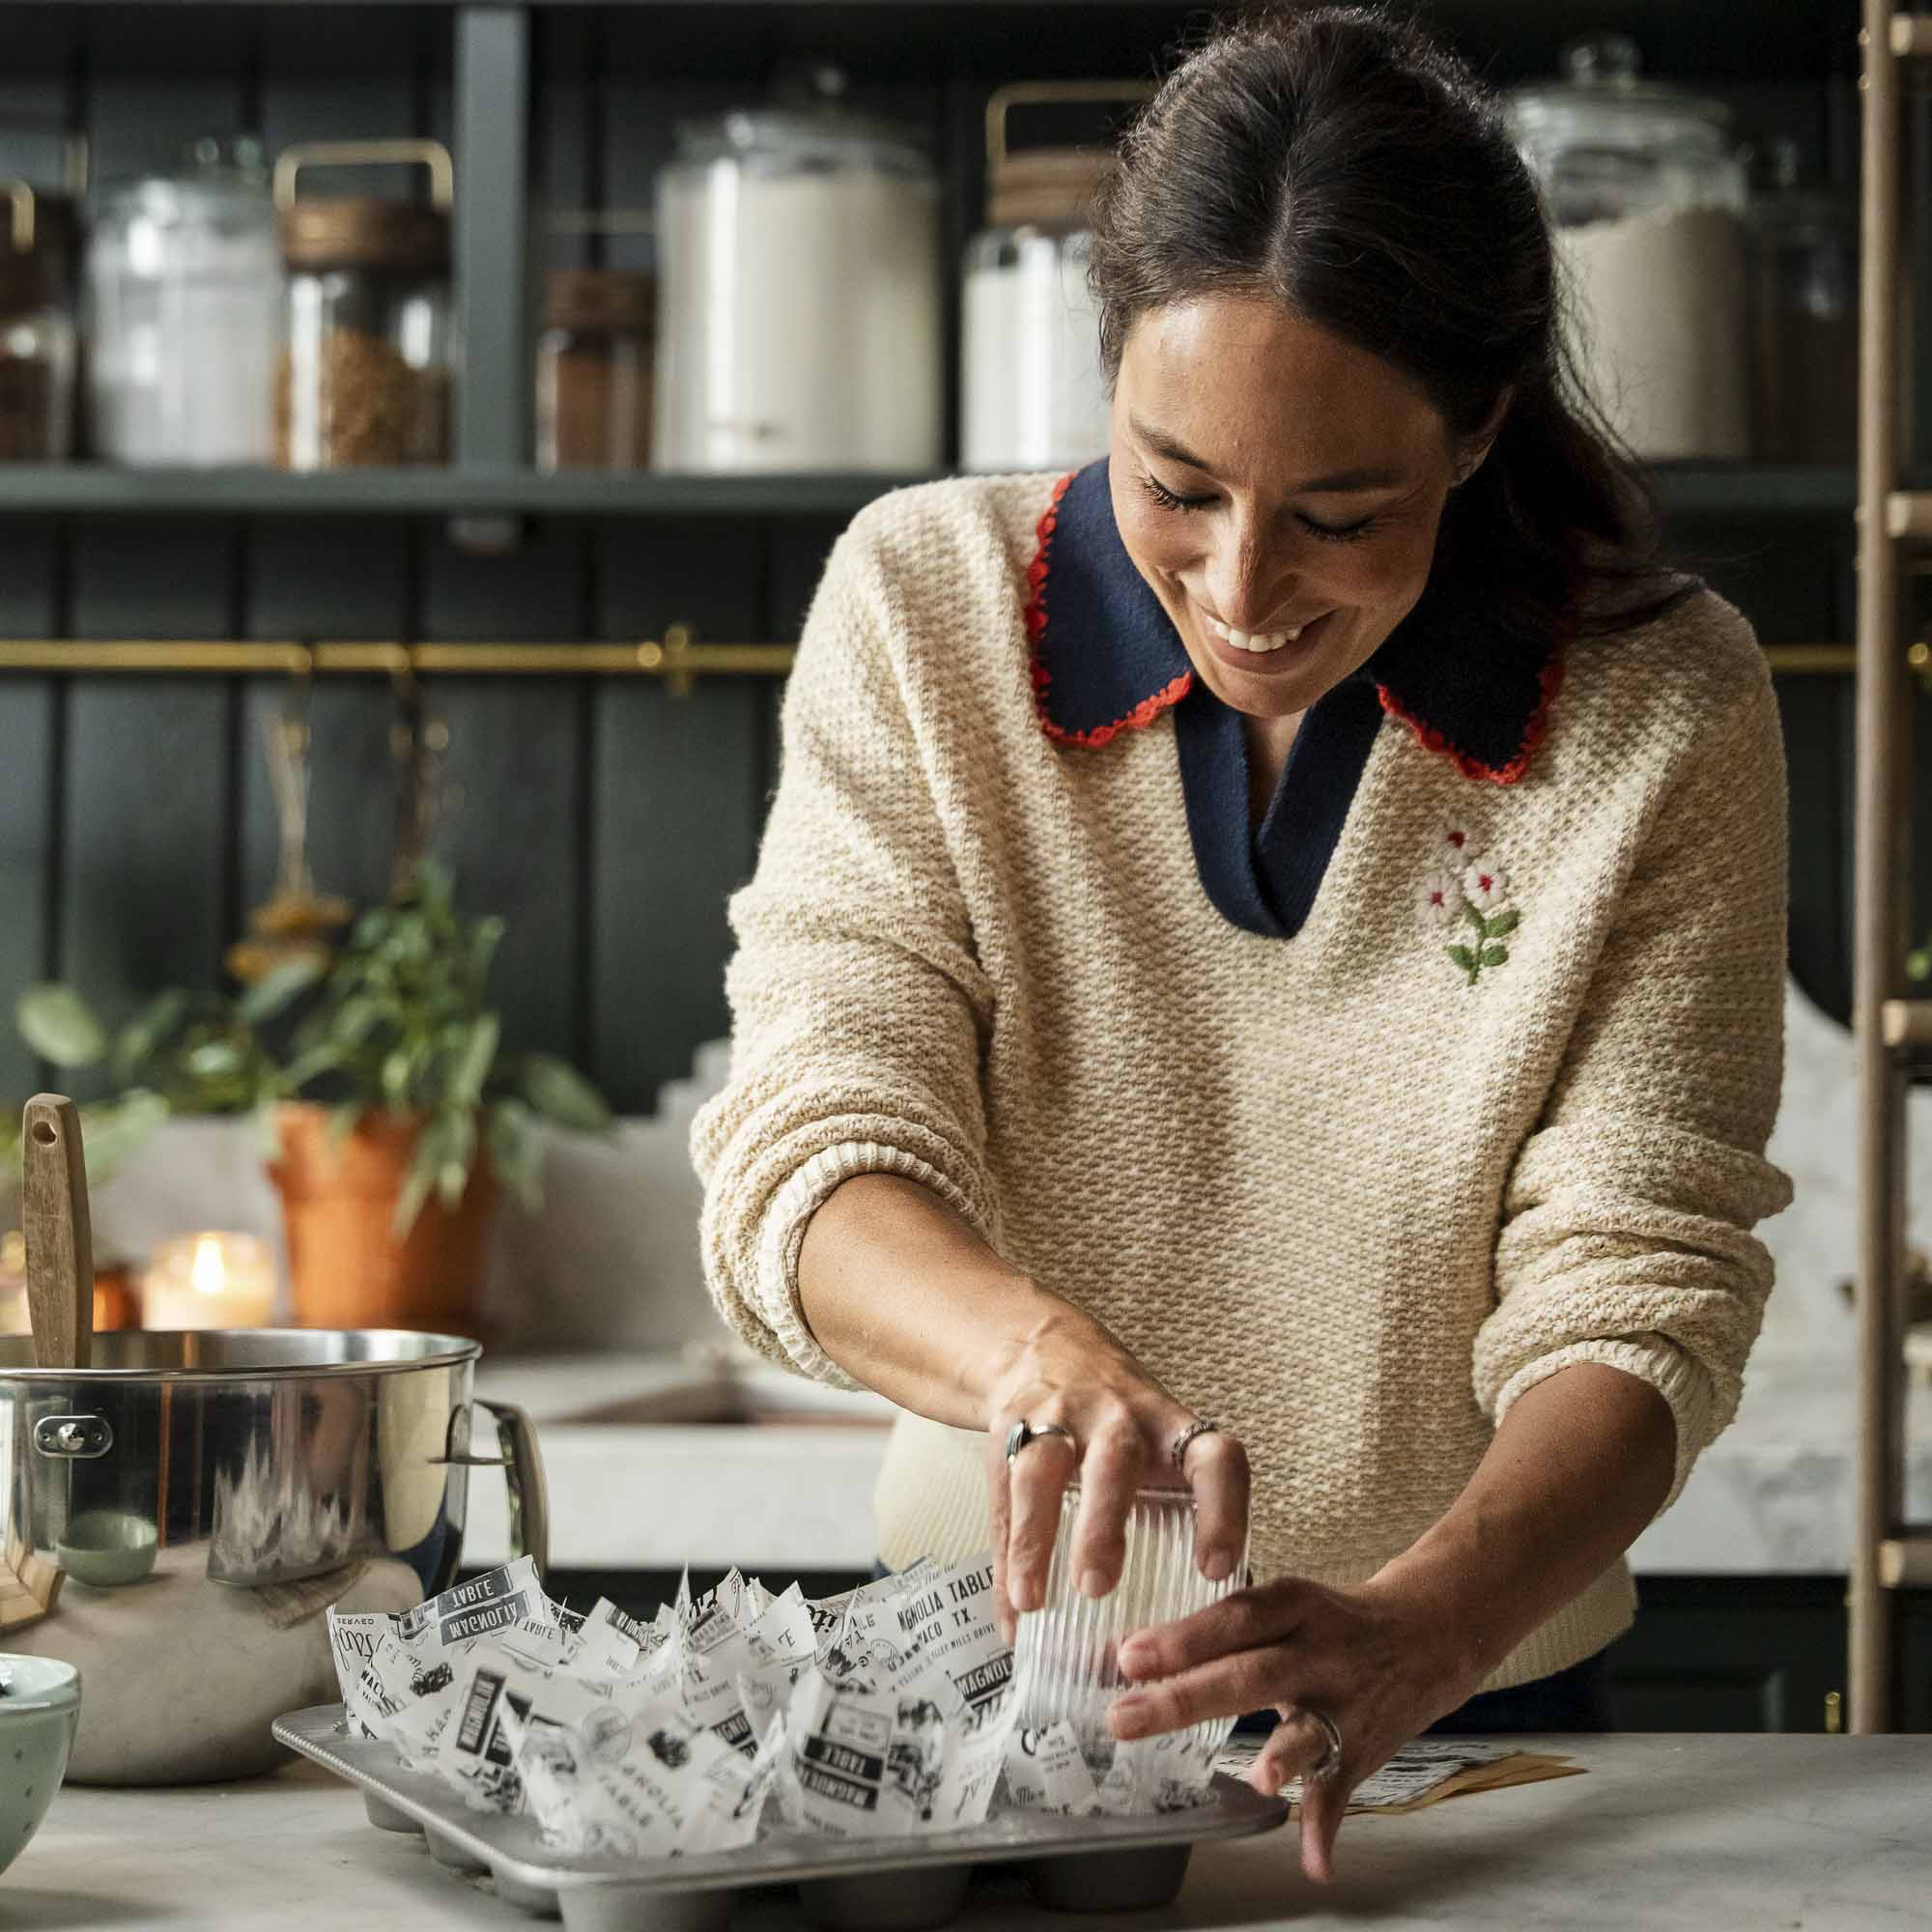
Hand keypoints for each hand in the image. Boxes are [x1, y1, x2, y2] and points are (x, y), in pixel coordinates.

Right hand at [982, 1299, 1248, 1642]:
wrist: (1046, 1349)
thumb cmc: (1121, 1429)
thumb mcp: (1160, 1450)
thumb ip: (1177, 1527)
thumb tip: (1197, 1636)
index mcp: (1173, 1430)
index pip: (1214, 1459)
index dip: (1221, 1511)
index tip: (1215, 1569)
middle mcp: (1119, 1418)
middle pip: (1115, 1460)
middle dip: (1103, 1522)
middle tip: (1097, 1587)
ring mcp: (1059, 1417)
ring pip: (1044, 1469)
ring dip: (1037, 1535)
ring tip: (1033, 1599)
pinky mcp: (1011, 1426)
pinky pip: (1003, 1493)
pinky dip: (1006, 1554)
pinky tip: (1012, 1607)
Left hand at [1106, 1575, 1483, 1883]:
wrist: (1425, 1634)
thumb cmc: (1325, 1621)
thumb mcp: (1275, 1610)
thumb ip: (1204, 1636)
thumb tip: (1113, 1655)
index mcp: (1290, 1606)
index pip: (1231, 1618)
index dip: (1182, 1638)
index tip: (1127, 1657)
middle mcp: (1318, 1652)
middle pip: (1249, 1674)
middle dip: (1187, 1697)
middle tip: (1125, 1717)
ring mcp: (1344, 1702)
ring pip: (1307, 1731)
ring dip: (1283, 1757)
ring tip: (1260, 1780)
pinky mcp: (1363, 1749)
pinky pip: (1342, 1791)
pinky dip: (1327, 1830)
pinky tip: (1315, 1864)